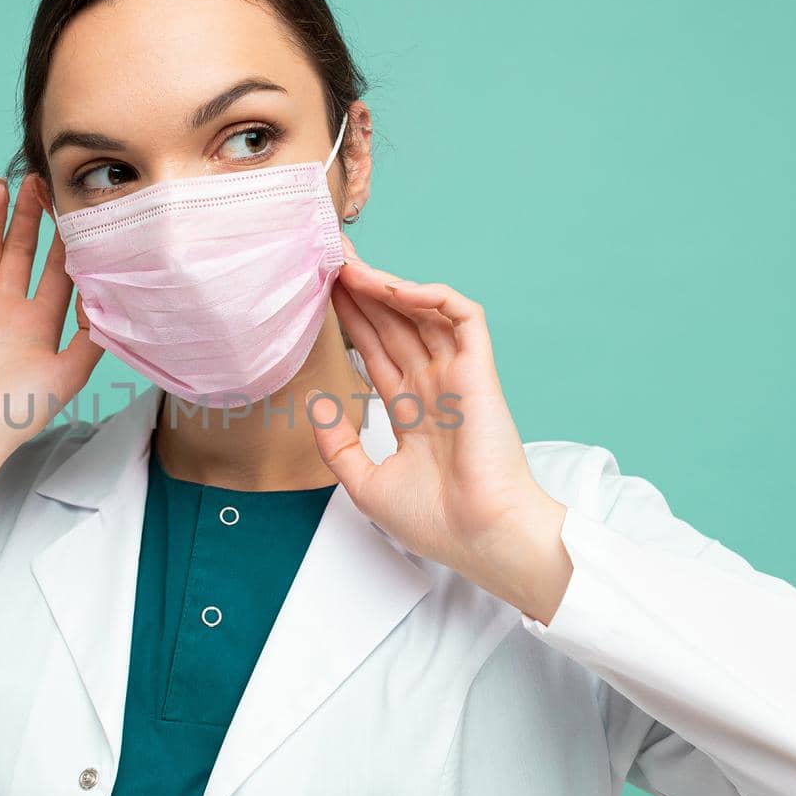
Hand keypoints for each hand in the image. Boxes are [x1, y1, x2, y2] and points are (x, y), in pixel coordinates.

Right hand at [0, 175, 102, 496]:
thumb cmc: (14, 417)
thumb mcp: (66, 378)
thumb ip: (91, 339)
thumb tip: (112, 296)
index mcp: (38, 322)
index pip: (57, 270)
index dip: (65, 238)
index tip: (73, 204)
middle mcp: (6, 309)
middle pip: (20, 252)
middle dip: (30, 217)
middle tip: (36, 180)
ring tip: (0, 186)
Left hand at [308, 237, 572, 621]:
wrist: (480, 535)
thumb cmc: (436, 521)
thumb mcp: (365, 483)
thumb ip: (337, 443)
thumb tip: (314, 401)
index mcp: (413, 413)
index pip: (376, 353)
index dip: (351, 323)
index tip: (320, 297)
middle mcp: (434, 388)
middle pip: (393, 325)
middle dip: (362, 292)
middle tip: (328, 259)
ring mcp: (457, 376)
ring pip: (421, 314)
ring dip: (386, 286)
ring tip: (348, 264)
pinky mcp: (479, 370)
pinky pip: (462, 317)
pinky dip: (433, 296)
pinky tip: (396, 288)